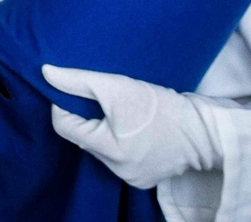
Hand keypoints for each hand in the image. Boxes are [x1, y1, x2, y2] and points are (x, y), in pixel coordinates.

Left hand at [43, 65, 220, 188]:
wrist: (205, 129)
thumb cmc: (160, 107)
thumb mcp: (116, 86)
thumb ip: (78, 81)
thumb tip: (45, 73)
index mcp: (108, 150)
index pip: (64, 126)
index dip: (64, 104)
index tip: (77, 89)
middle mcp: (117, 170)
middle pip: (83, 137)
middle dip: (87, 117)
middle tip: (104, 100)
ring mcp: (132, 177)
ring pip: (100, 148)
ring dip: (103, 130)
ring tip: (122, 114)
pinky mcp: (145, 178)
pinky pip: (119, 158)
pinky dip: (119, 142)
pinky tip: (133, 129)